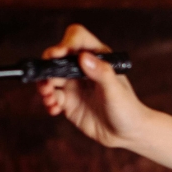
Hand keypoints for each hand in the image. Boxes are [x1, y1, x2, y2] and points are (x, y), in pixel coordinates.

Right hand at [37, 24, 148, 147]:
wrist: (127, 133)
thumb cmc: (127, 109)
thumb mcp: (116, 91)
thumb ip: (102, 73)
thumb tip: (83, 57)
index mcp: (97, 57)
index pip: (77, 39)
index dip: (65, 43)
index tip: (57, 55)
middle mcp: (83, 68)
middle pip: (56, 57)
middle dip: (47, 67)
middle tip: (46, 81)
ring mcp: (74, 84)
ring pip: (50, 77)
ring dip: (44, 86)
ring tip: (49, 98)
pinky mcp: (68, 101)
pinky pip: (51, 96)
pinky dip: (49, 101)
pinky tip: (54, 110)